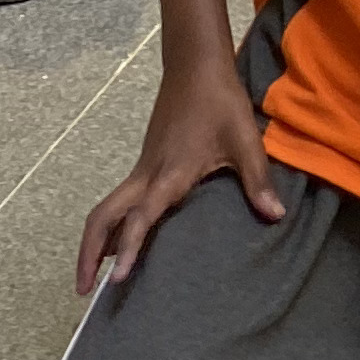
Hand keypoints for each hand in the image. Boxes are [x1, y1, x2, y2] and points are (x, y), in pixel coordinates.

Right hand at [77, 69, 281, 295]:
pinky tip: (113, 248)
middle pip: (102, 217)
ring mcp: (141, 171)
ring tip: (90, 279)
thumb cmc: (220, 101)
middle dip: (89, 254)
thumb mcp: (244, 139)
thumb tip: (275, 216)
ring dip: (92, 244)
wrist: (195, 67)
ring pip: (104, 211)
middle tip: (84, 292)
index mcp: (170, 174)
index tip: (119, 278)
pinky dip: (108, 229)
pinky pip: (118, 204)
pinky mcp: (144, 167)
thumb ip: (258, 180)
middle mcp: (147, 176)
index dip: (128, 247)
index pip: (141, 217)